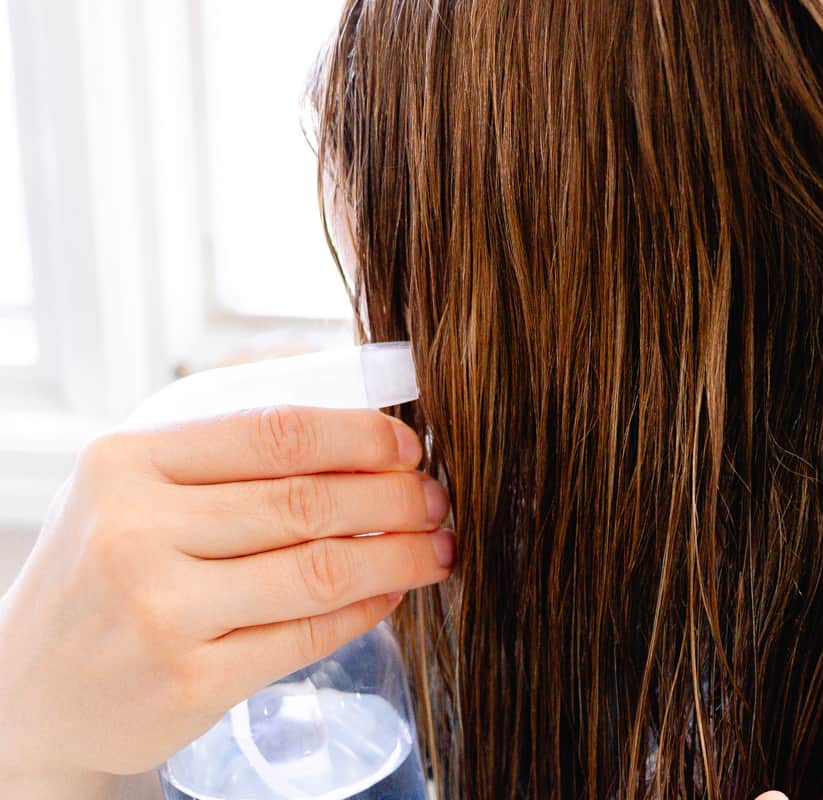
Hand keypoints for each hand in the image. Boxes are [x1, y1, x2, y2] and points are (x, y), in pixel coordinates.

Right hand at [0, 407, 453, 793]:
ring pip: (320, 569)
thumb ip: (221, 458)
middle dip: (395, 498)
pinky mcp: (190, 680)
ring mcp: (161, 611)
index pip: (274, 433)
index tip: (408, 447)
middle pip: (307, 501)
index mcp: (127, 464)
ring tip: (437, 549)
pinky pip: (306, 635)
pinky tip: (390, 594)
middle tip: (437, 501)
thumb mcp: (130, 491)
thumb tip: (355, 434)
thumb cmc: (100, 574)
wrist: (28, 693)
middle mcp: (136, 532)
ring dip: (398, 556)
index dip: (359, 437)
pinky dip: (364, 610)